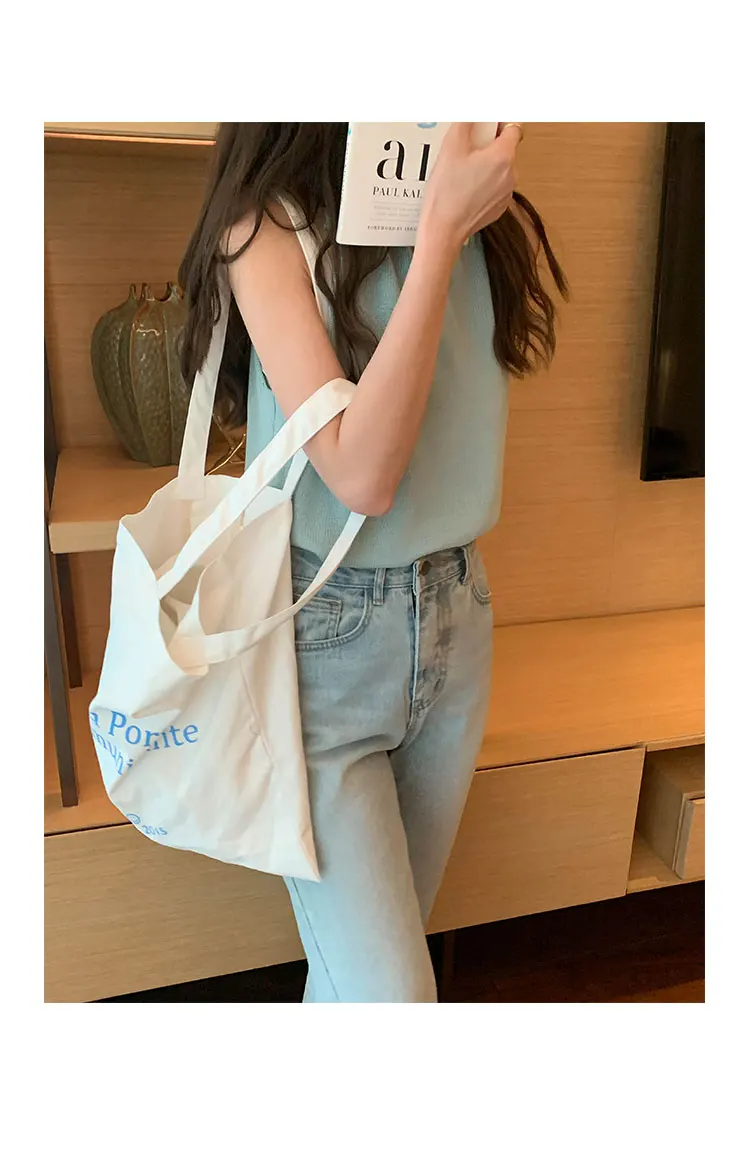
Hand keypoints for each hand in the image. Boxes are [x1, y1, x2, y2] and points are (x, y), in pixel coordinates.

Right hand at [418, 122, 520, 252]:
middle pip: (505, 149)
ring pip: (500, 169)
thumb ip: (465, 122)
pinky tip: (465, 187)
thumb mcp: (451, 147)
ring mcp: (506, 194)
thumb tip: (472, 114)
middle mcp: (511, 175)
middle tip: (465, 149)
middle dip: (488, 145)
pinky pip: (495, 187)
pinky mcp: (498, 208)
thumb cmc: (447, 193)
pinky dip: (484, 183)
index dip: (499, 124)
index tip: (485, 126)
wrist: (443, 230)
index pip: (513, 128)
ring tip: (462, 171)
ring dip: (485, 165)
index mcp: (503, 157)